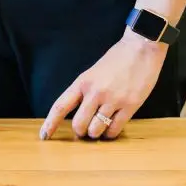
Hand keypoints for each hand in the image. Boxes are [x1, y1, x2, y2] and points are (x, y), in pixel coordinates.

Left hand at [40, 30, 167, 140]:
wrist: (141, 49)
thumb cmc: (116, 60)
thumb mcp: (91, 73)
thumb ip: (83, 91)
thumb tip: (77, 113)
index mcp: (82, 83)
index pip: (60, 107)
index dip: (50, 123)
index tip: (44, 136)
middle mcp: (95, 92)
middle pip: (78, 124)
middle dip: (80, 132)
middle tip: (84, 132)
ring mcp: (113, 100)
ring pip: (96, 129)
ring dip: (96, 134)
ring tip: (99, 130)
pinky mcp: (131, 105)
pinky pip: (115, 128)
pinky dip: (111, 133)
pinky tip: (111, 130)